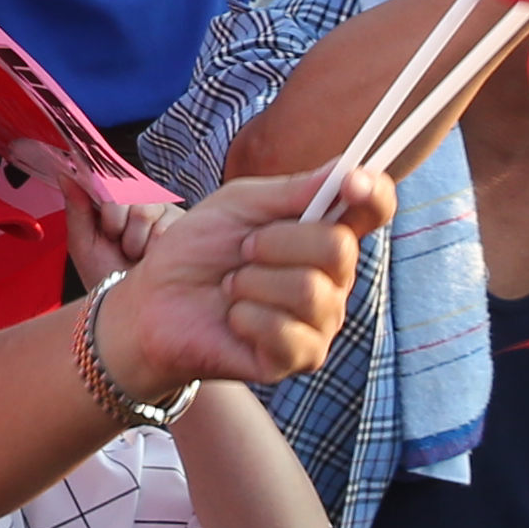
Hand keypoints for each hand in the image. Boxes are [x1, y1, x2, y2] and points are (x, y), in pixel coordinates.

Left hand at [97, 167, 381, 400]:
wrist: (155, 303)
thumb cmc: (198, 251)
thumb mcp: (237, 206)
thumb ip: (291, 191)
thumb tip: (344, 170)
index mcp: (322, 232)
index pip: (373, 208)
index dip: (373, 192)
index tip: (350, 183)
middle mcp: (333, 278)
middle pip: (339, 248)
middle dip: (276, 242)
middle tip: (242, 250)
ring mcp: (320, 320)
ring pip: (309, 291)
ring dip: (253, 282)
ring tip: (231, 286)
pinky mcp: (300, 357)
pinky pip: (287, 332)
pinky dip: (246, 317)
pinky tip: (233, 317)